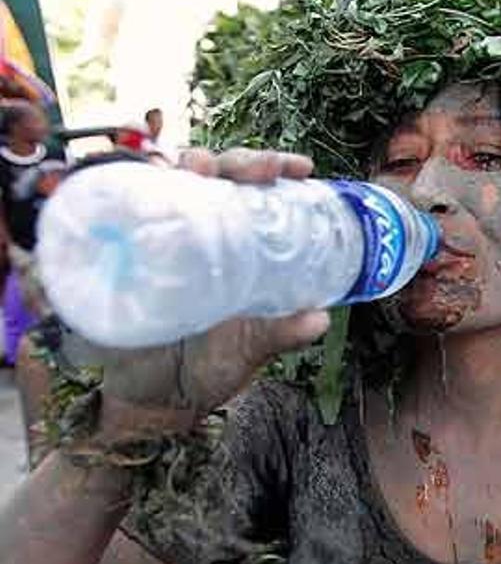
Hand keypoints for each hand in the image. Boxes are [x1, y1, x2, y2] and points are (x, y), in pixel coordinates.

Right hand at [60, 148, 329, 442]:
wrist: (156, 402)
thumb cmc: (208, 365)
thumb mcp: (250, 347)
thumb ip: (282, 332)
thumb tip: (320, 319)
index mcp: (236, 245)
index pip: (255, 191)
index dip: (275, 170)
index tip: (301, 168)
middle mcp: (196, 232)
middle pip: (217, 176)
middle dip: (238, 161)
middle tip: (260, 171)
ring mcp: (155, 240)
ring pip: (169, 181)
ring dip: (185, 165)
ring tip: (201, 169)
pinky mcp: (117, 255)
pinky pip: (117, 209)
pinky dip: (128, 189)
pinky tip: (146, 181)